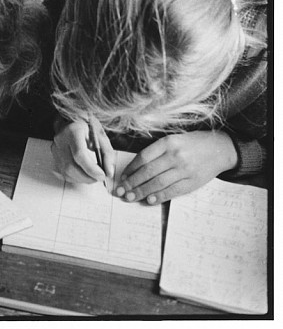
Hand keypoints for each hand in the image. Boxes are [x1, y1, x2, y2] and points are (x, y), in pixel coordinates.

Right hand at [51, 118, 114, 186]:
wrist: (72, 118)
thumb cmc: (86, 124)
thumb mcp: (101, 135)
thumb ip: (107, 153)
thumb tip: (109, 172)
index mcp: (73, 130)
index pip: (79, 154)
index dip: (91, 168)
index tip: (102, 175)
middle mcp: (61, 139)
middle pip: (71, 166)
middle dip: (88, 177)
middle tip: (100, 177)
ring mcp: (55, 147)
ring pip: (66, 172)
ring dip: (82, 179)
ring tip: (93, 176)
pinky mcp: (54, 155)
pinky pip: (64, 172)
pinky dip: (76, 177)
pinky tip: (84, 174)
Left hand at [115, 131, 237, 204]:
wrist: (220, 148)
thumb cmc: (193, 143)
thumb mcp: (174, 139)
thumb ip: (158, 151)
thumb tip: (137, 168)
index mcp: (168, 142)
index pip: (144, 157)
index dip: (131, 169)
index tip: (122, 177)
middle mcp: (175, 155)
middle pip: (148, 172)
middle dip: (132, 183)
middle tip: (121, 191)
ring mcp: (184, 170)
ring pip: (158, 183)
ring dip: (142, 192)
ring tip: (130, 197)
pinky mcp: (192, 182)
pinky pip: (172, 191)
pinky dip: (159, 196)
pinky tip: (149, 200)